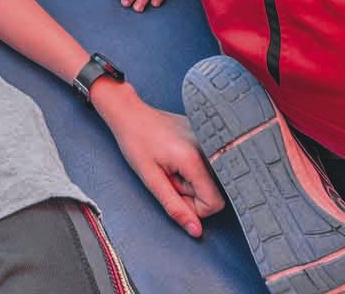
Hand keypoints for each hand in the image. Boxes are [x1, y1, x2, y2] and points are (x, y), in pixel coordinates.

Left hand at [98, 91, 224, 237]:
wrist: (130, 113)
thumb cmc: (136, 142)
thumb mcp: (151, 179)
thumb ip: (175, 206)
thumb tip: (195, 230)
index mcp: (194, 159)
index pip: (214, 204)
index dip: (193, 208)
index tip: (172, 192)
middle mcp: (208, 148)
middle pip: (212, 192)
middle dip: (190, 192)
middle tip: (168, 176)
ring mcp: (209, 140)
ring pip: (210, 180)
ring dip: (189, 180)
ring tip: (169, 165)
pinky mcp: (206, 137)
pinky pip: (208, 165)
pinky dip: (191, 168)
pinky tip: (175, 157)